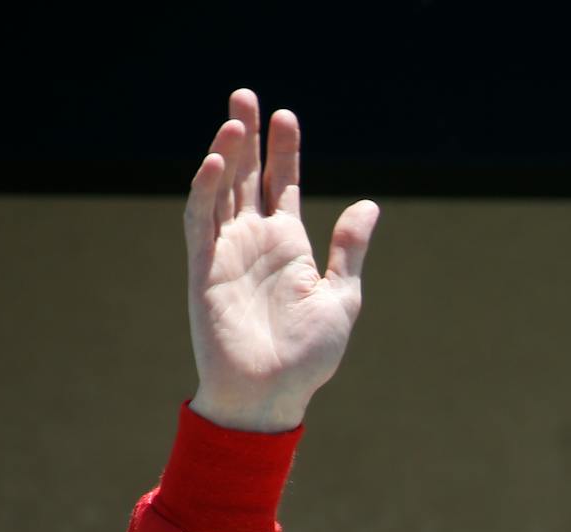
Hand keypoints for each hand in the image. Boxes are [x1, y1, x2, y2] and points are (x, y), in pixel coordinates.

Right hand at [184, 89, 378, 431]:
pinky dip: (205, 190)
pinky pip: (200, 221)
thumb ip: (349, 249)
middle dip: (247, 137)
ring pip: (222, 190)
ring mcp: (227, 252)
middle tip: (246, 96)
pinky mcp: (203, 268)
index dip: (283, 151)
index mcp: (288, 246)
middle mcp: (255, 242)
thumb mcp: (340, 296)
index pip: (283, 185)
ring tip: (235, 119)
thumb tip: (369, 205)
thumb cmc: (307, 357)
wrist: (271, 395)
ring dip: (225, 154)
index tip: (286, 116)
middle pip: (247, 177)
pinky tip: (217, 162)